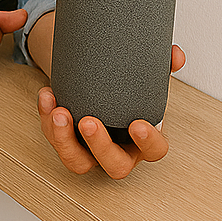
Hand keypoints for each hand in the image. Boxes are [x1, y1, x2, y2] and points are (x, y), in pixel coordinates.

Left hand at [38, 44, 185, 178]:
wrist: (95, 88)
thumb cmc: (124, 92)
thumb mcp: (143, 77)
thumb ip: (161, 65)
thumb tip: (175, 55)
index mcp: (143, 141)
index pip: (155, 150)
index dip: (148, 142)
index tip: (137, 124)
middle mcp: (118, 151)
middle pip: (114, 165)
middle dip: (100, 146)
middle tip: (89, 122)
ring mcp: (90, 152)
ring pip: (77, 161)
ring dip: (64, 139)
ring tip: (58, 111)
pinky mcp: (66, 143)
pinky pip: (54, 139)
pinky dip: (46, 118)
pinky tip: (47, 97)